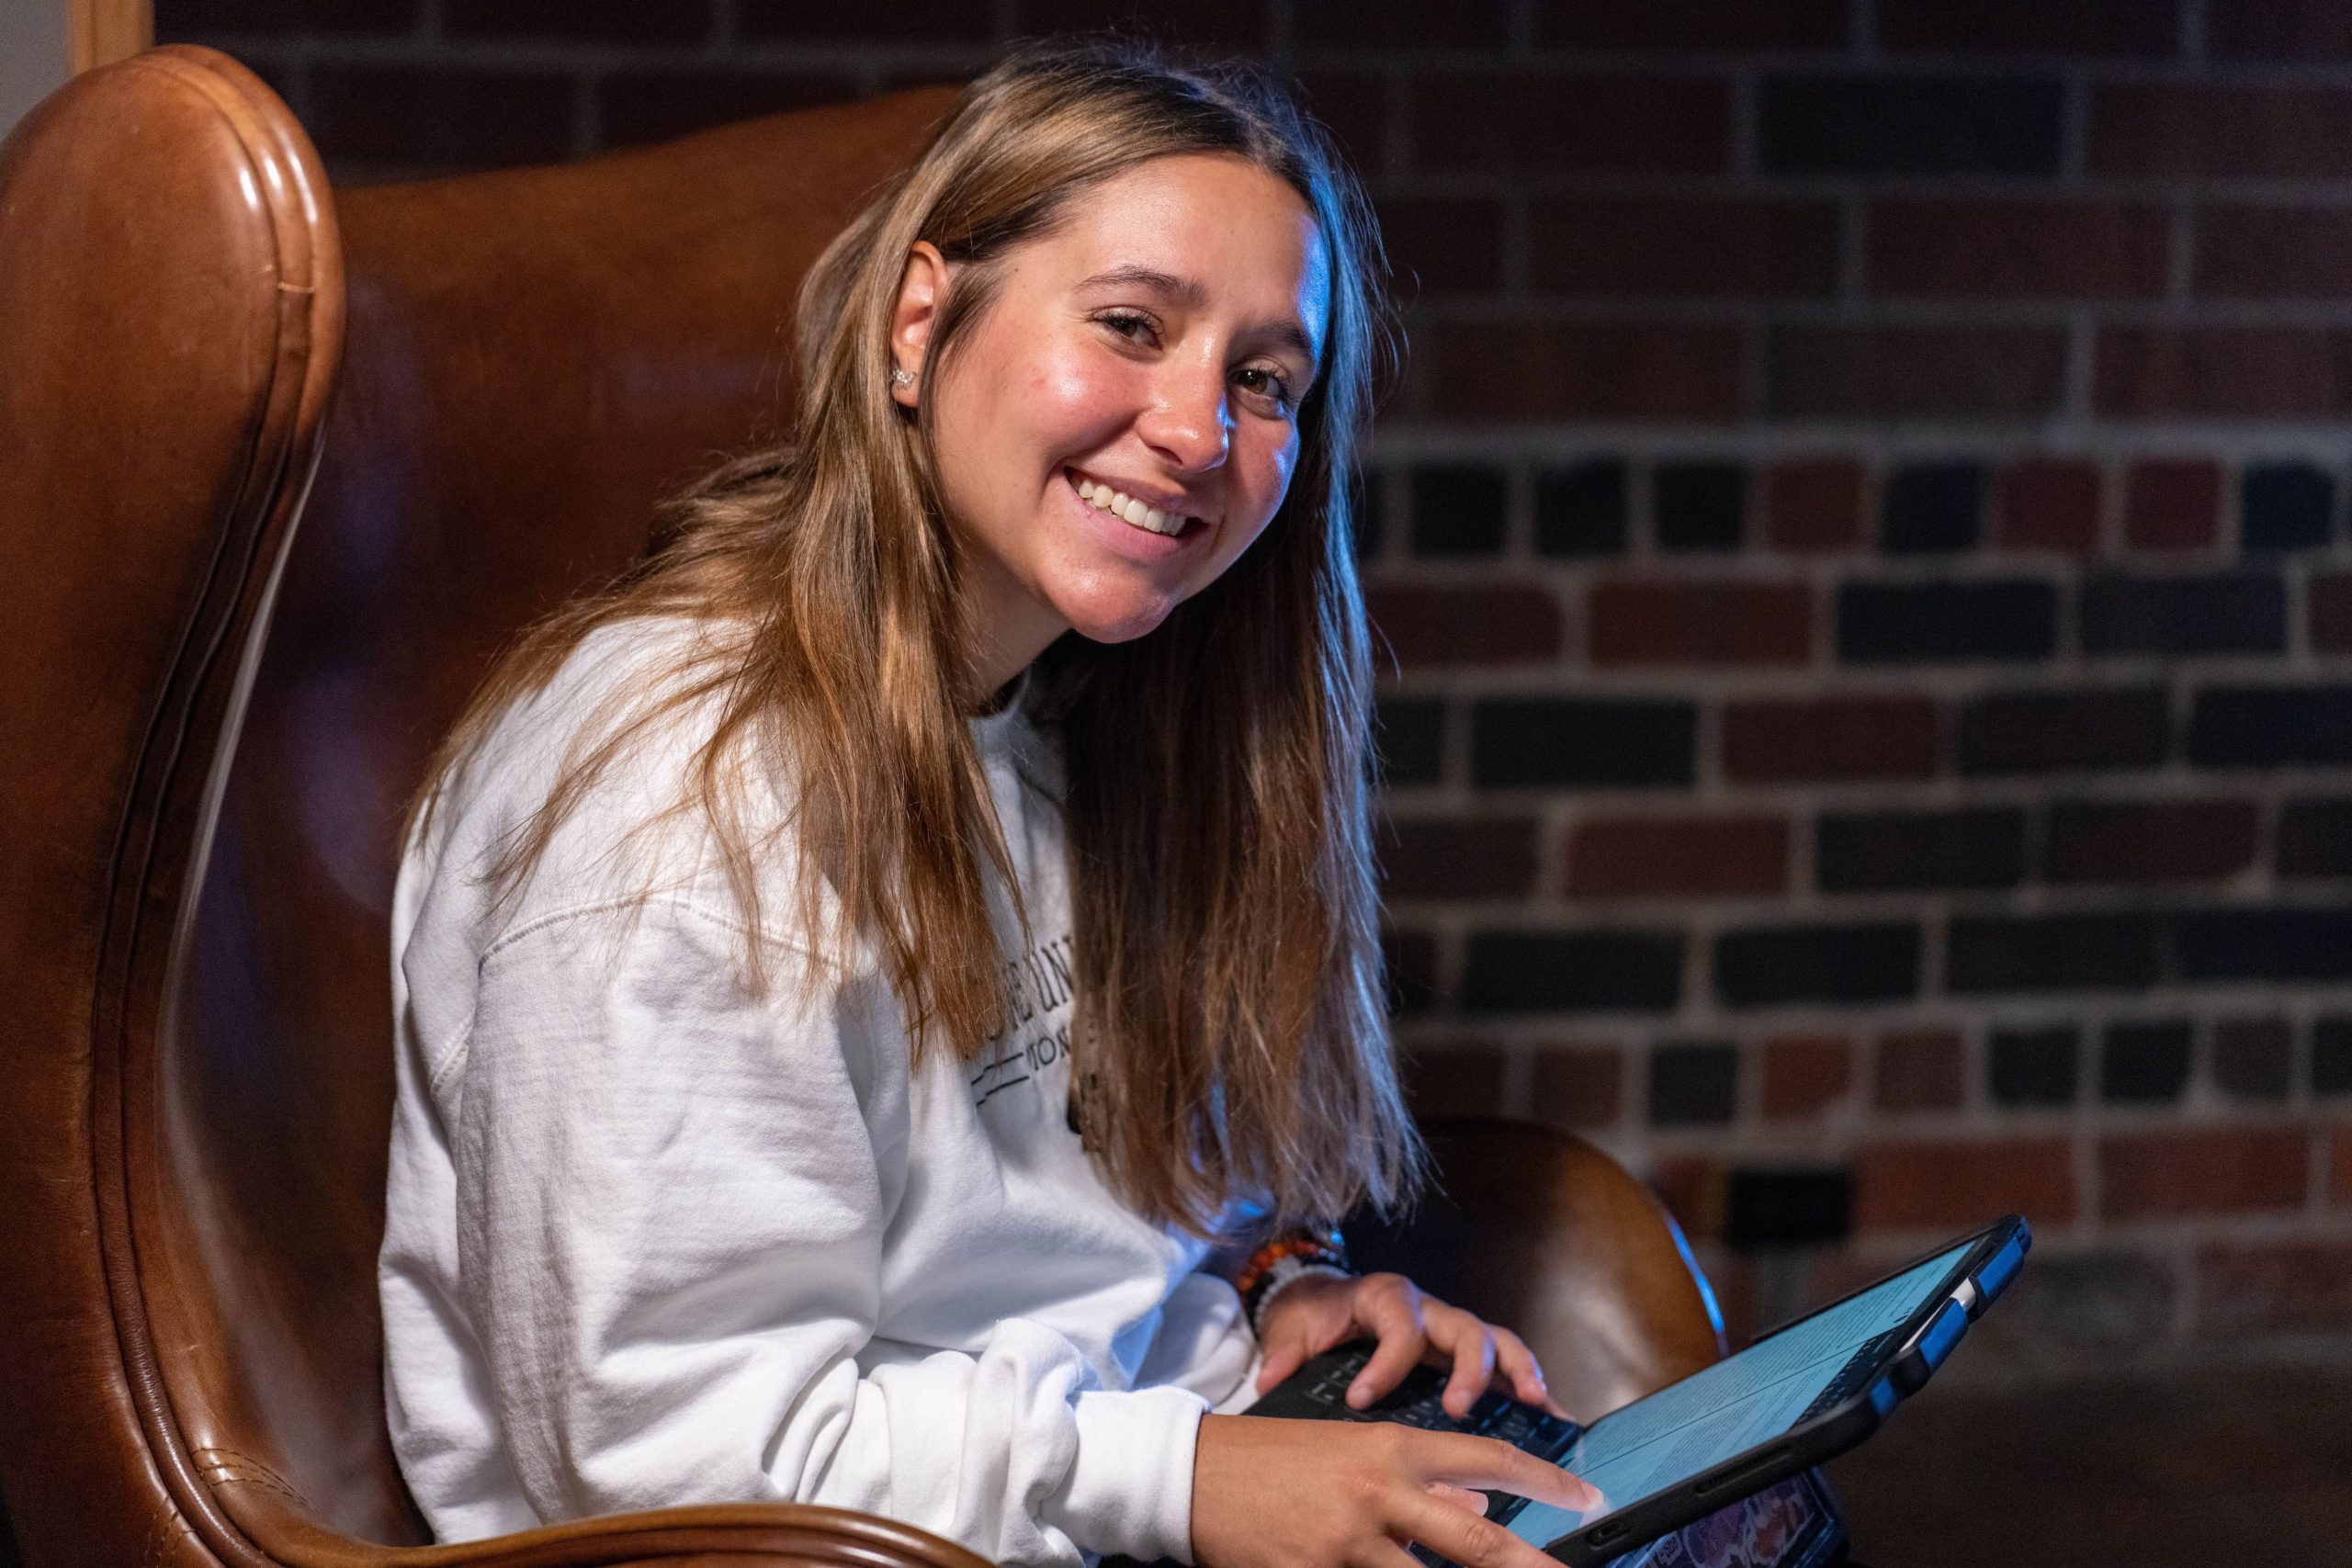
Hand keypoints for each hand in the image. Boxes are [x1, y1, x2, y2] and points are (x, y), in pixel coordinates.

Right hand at [1190, 1413, 1601, 1567]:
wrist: (1191, 1475)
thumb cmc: (1274, 1460)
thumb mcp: (1352, 1449)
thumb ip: (1419, 1478)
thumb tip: (1481, 1507)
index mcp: (1390, 1449)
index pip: (1488, 1459)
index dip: (1546, 1480)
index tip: (1589, 1497)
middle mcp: (1378, 1495)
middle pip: (1477, 1543)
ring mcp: (1346, 1546)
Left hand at [1254, 1271, 1563, 1419]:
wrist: (1325, 1298)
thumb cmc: (1316, 1315)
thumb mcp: (1294, 1328)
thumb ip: (1285, 1353)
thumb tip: (1266, 1380)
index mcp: (1385, 1298)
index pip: (1398, 1328)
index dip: (1385, 1365)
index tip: (1363, 1400)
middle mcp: (1428, 1309)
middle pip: (1463, 1329)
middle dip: (1467, 1369)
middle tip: (1459, 1409)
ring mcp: (1452, 1329)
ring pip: (1497, 1341)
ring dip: (1517, 1371)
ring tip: (1534, 1404)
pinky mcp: (1466, 1352)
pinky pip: (1508, 1363)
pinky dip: (1531, 1386)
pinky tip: (1555, 1417)